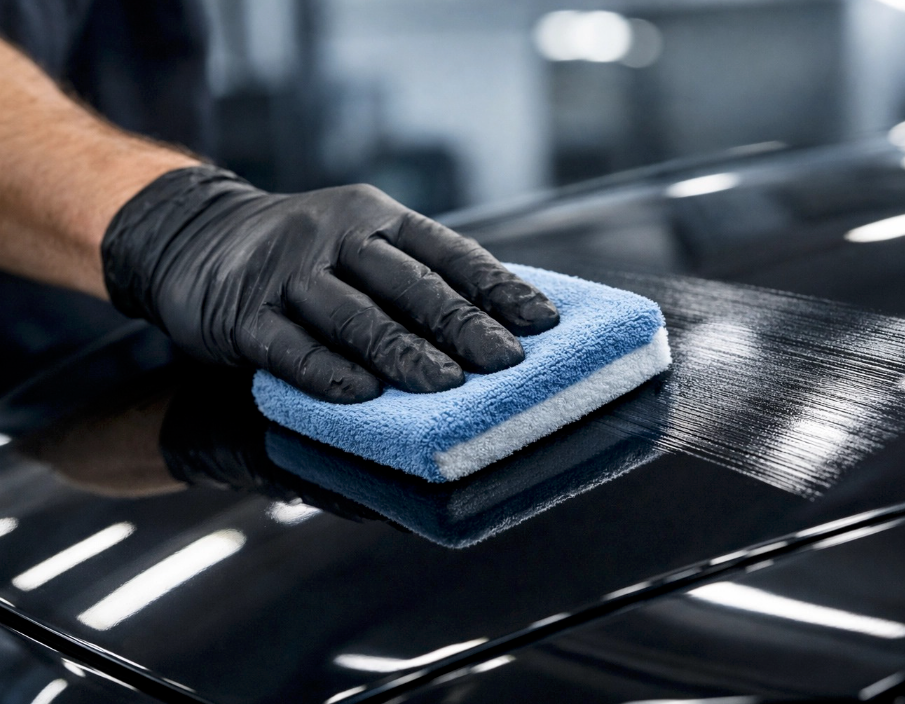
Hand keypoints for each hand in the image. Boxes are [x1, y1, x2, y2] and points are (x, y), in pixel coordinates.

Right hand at [101, 166, 558, 402]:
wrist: (195, 237)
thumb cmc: (302, 254)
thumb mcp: (358, 241)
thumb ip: (412, 274)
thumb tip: (494, 325)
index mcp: (376, 217)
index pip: (450, 252)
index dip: (498, 288)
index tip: (543, 322)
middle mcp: (334, 235)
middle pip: (408, 284)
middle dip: (462, 326)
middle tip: (507, 363)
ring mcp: (287, 272)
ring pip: (353, 315)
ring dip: (402, 353)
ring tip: (447, 385)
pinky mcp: (242, 313)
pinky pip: (288, 347)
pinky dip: (326, 372)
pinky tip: (361, 395)